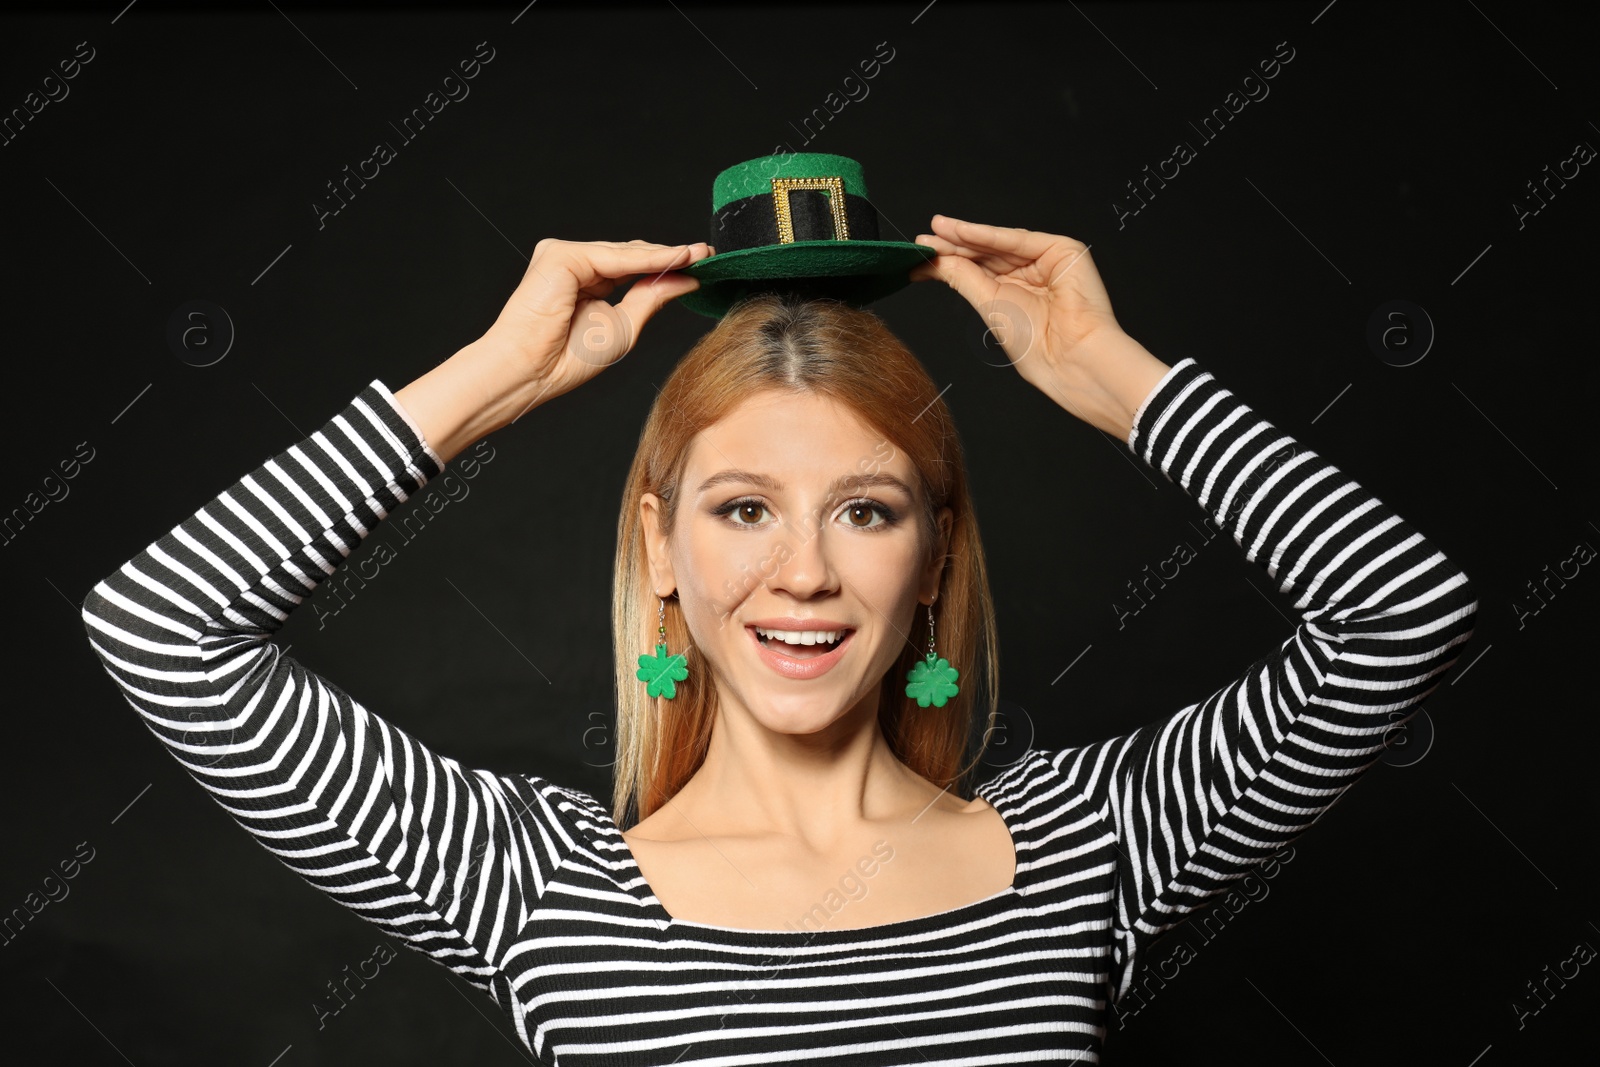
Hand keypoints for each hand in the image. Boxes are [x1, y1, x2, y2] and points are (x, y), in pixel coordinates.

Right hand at [478, 238, 715, 417]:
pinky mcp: (560, 254)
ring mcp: (565, 256)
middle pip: (630, 255)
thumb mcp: (625, 324)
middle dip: (669, 256)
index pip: (632, 268)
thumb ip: (651, 297)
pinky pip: (613, 257)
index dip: (665, 266)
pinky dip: (646, 259)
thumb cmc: (568, 357)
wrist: (533, 371)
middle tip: (706, 253)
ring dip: (663, 255)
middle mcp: (574, 265)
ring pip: (624, 254)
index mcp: (586, 283)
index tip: (700, 263)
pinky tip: (675, 258)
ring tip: (698, 255)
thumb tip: (685, 279)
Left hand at [910, 216, 1168, 440]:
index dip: (949, 261)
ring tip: (936, 233)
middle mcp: (1031, 274)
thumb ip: (963, 278)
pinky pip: (1018, 239)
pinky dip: (988, 235)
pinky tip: (961, 232)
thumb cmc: (1037, 343)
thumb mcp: (989, 306)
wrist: (1069, 356)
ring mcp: (1046, 260)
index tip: (920, 257)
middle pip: (986, 253)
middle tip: (922, 241)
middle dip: (953, 246)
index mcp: (1015, 293)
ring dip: (965, 236)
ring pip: (999, 243)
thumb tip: (935, 262)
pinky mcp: (1062, 250)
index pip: (977, 270)